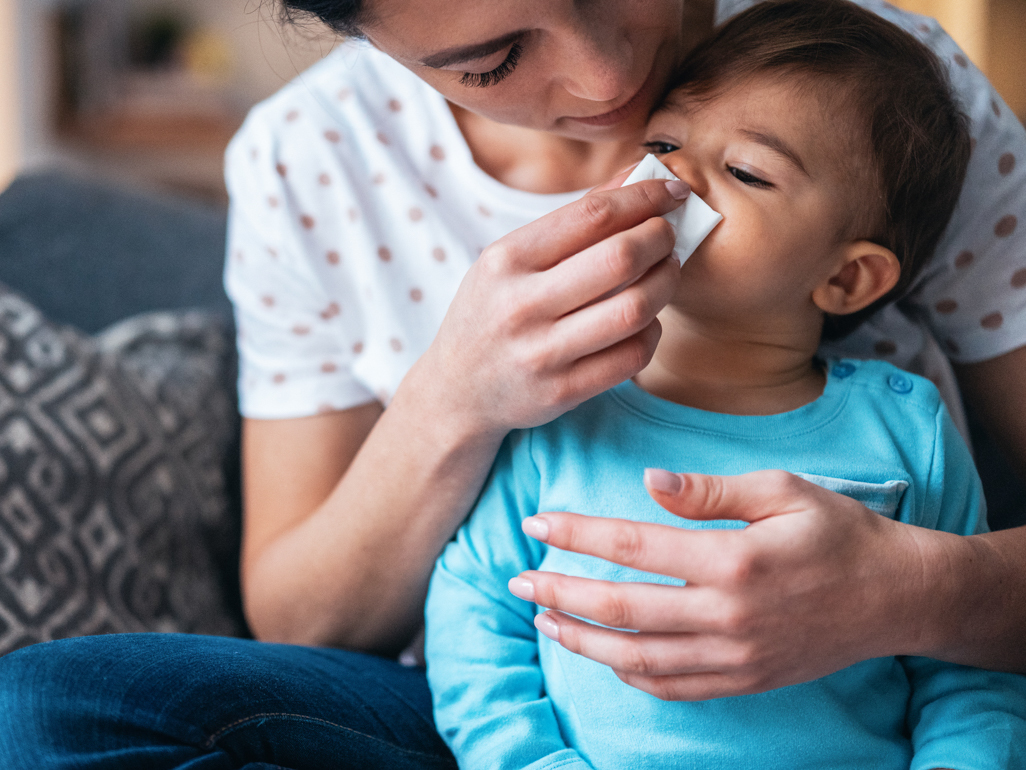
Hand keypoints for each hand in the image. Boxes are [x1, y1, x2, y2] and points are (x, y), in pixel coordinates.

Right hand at [404, 175, 689, 436]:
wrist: (457, 390)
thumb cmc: (491, 312)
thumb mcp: (510, 260)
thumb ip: (572, 221)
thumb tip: (636, 177)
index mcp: (507, 260)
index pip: (593, 215)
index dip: (645, 198)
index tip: (672, 192)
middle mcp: (521, 305)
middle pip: (620, 258)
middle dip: (661, 238)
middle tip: (669, 235)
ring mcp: (542, 353)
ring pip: (634, 309)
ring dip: (666, 284)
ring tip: (666, 272)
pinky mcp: (562, 392)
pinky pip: (632, 356)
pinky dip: (653, 331)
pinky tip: (647, 319)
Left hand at [509, 469, 930, 699]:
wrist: (895, 596)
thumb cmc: (837, 531)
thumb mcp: (781, 490)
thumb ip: (709, 490)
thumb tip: (646, 482)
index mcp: (733, 558)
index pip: (633, 545)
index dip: (576, 533)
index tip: (535, 523)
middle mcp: (728, 614)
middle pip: (621, 608)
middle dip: (559, 593)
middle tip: (517, 581)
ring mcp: (735, 655)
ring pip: (638, 658)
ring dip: (583, 640)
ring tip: (544, 620)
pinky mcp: (745, 681)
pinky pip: (674, 688)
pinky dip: (630, 675)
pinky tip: (604, 656)